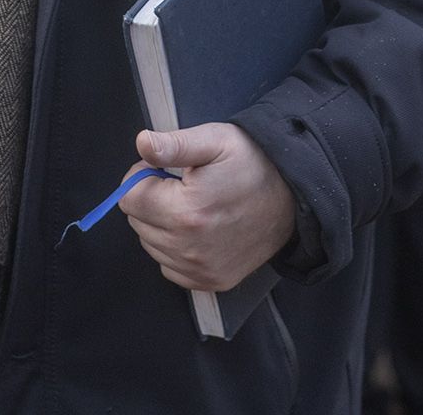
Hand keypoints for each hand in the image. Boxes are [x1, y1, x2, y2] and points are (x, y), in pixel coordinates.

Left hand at [117, 123, 296, 294]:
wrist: (293, 196)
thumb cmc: (253, 164)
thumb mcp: (215, 141)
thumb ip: (173, 144)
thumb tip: (142, 142)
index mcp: (186, 212)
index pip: (129, 198)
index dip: (142, 177)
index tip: (165, 171)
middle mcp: (189, 248)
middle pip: (137, 222)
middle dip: (152, 201)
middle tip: (182, 187)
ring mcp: (201, 269)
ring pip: (151, 245)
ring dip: (162, 225)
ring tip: (194, 206)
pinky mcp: (211, 281)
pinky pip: (169, 267)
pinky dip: (175, 249)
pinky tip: (197, 230)